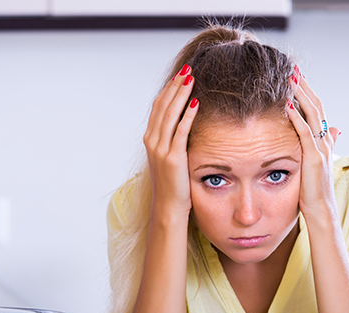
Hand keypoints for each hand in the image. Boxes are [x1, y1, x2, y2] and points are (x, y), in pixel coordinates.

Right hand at [143, 64, 198, 216]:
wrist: (168, 208)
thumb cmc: (173, 186)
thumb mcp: (170, 159)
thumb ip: (174, 142)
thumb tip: (186, 126)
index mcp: (151, 140)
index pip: (159, 108)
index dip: (169, 90)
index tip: (180, 76)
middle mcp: (152, 141)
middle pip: (163, 106)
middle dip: (176, 86)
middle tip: (188, 69)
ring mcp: (161, 149)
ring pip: (170, 114)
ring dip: (181, 94)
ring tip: (192, 78)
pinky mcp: (173, 158)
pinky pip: (180, 131)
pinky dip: (188, 115)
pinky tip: (196, 102)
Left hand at [285, 70, 340, 218]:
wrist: (320, 209)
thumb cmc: (313, 189)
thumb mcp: (316, 163)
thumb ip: (323, 145)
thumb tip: (335, 130)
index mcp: (323, 140)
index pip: (316, 110)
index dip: (307, 92)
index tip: (296, 76)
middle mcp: (325, 140)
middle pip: (316, 105)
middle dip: (304, 86)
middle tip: (293, 68)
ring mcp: (321, 148)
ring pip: (312, 114)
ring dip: (301, 95)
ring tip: (290, 78)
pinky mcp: (314, 158)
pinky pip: (305, 133)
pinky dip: (297, 117)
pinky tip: (287, 105)